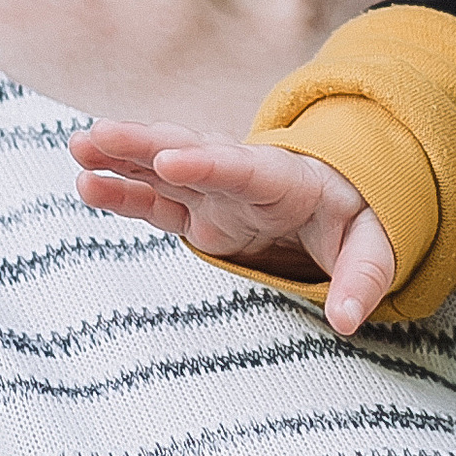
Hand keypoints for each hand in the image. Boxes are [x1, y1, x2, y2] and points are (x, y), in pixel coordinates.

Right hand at [73, 120, 398, 335]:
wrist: (343, 197)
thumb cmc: (357, 218)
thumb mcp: (376, 244)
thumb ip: (363, 278)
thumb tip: (347, 321)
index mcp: (285, 180)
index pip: (243, 168)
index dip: (207, 162)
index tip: (170, 158)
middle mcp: (241, 177)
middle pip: (189, 154)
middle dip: (144, 145)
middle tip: (97, 134)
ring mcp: (215, 192)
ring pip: (162, 167)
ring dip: (122, 155)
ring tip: (79, 145)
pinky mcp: (199, 212)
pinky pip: (157, 200)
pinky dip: (124, 190)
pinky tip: (87, 182)